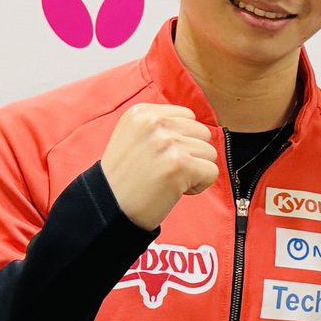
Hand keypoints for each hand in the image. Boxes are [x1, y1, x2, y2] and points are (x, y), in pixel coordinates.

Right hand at [100, 103, 218, 229]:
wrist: (109, 207)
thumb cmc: (125, 177)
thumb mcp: (133, 136)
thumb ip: (161, 125)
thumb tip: (196, 126)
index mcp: (143, 112)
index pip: (188, 116)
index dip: (181, 139)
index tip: (160, 155)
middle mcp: (155, 122)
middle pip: (202, 133)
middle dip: (190, 154)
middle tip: (164, 169)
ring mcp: (168, 142)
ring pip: (209, 153)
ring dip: (194, 170)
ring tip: (168, 179)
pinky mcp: (180, 164)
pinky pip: (212, 172)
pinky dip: (198, 186)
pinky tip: (175, 189)